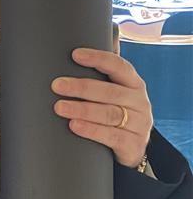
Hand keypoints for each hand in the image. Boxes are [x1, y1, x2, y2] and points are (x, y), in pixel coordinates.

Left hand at [52, 47, 152, 167]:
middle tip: (57, 85)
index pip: (119, 66)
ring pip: (109, 114)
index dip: (98, 59)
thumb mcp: (115, 95)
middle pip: (110, 92)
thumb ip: (102, 75)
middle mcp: (140, 102)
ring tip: (59, 107)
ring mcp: (139, 124)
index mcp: (134, 85)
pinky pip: (111, 136)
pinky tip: (74, 125)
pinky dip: (91, 130)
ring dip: (82, 110)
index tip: (75, 54)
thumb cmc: (117, 115)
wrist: (133, 150)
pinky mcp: (133, 145)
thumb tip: (82, 47)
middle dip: (82, 88)